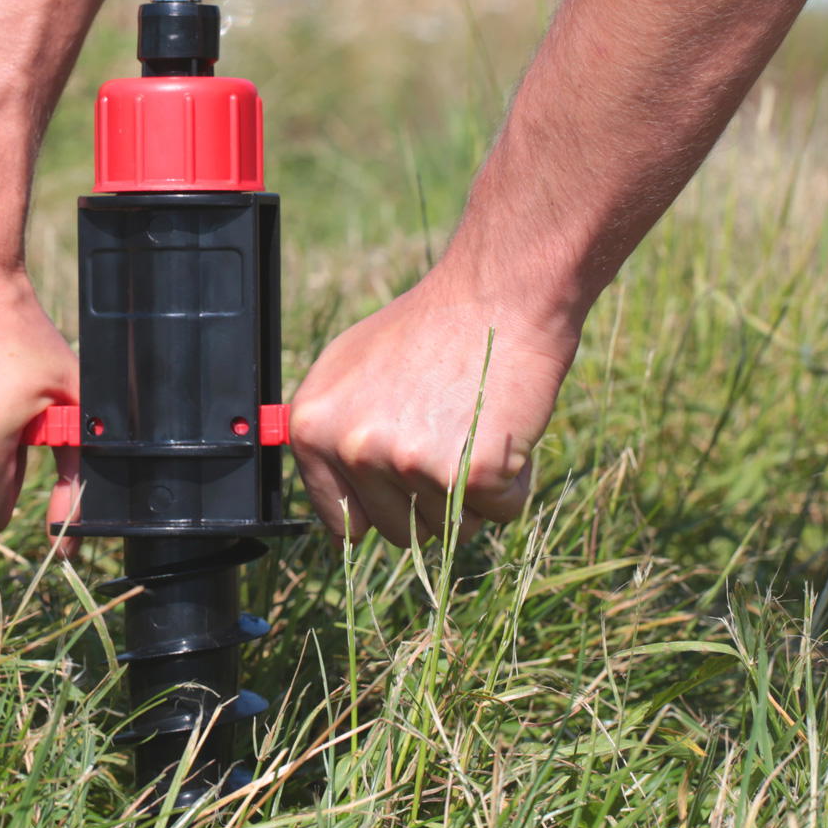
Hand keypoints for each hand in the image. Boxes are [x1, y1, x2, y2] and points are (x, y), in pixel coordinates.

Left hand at [289, 264, 579, 548]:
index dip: (381, 508)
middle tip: (448, 436)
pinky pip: (501, 512)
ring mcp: (408, 463)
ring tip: (472, 425)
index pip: (341, 521)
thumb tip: (336, 525)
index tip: (402, 486)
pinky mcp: (469, 473)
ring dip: (472, 492)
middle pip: (399, 532)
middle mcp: (353, 449)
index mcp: (313, 428)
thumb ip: (330, 439)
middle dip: (430, 500)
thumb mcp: (348, 370)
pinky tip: (503, 429)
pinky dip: (514, 482)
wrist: (495, 296)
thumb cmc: (426, 329)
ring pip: (451, 528)